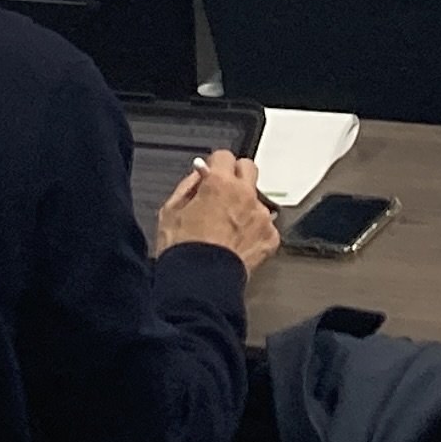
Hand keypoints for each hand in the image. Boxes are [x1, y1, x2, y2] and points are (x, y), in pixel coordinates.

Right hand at [157, 152, 276, 269]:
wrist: (200, 285)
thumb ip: (187, 186)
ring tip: (227, 226)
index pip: (224, 156)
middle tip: (223, 190)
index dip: (214, 165)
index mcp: (220, 183)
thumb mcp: (170, 211)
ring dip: (245, 205)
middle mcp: (245, 195)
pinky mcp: (270, 238)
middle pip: (248, 168)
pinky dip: (253, 230)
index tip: (210, 173)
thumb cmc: (183, 252)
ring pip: (257, 198)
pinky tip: (236, 242)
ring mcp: (261, 217)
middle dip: (236, 175)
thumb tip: (198, 175)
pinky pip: (264, 224)